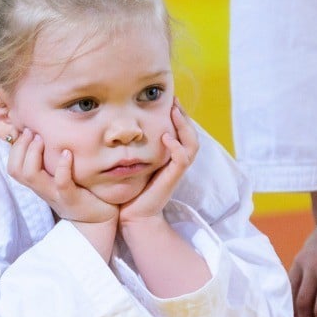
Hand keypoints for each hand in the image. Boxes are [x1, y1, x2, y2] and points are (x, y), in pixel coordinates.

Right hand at [7, 129, 117, 260]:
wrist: (98, 221)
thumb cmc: (82, 192)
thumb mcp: (62, 176)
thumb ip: (54, 161)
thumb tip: (49, 133)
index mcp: (38, 183)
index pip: (13, 166)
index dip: (15, 147)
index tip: (25, 130)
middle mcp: (42, 189)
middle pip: (16, 170)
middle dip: (20, 147)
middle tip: (32, 132)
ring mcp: (56, 195)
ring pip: (31, 176)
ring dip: (34, 154)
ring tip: (42, 139)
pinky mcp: (72, 199)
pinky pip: (61, 183)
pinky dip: (62, 166)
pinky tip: (67, 153)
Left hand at [119, 101, 198, 225]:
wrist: (134, 216)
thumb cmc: (132, 190)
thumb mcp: (134, 163)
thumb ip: (136, 147)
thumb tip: (124, 127)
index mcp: (171, 158)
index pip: (183, 133)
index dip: (180, 117)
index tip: (170, 101)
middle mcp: (177, 162)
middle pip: (192, 135)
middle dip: (184, 116)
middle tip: (175, 101)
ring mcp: (176, 171)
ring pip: (192, 144)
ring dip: (184, 127)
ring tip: (174, 112)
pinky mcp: (172, 179)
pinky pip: (182, 159)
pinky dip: (176, 146)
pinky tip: (166, 137)